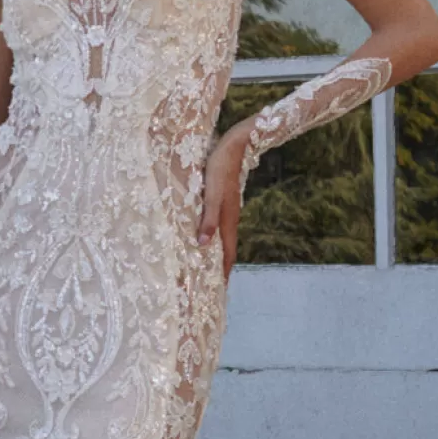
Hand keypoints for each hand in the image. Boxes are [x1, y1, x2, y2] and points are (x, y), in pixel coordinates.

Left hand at [198, 128, 247, 277]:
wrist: (235, 146)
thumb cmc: (219, 169)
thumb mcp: (211, 195)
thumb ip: (208, 219)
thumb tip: (202, 245)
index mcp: (227, 221)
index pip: (227, 255)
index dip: (223, 274)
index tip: (219, 292)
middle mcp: (230, 220)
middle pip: (226, 251)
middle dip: (221, 269)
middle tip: (213, 287)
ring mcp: (228, 211)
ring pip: (223, 240)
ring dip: (218, 255)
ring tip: (209, 268)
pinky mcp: (225, 202)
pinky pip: (220, 228)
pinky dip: (214, 240)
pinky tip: (207, 239)